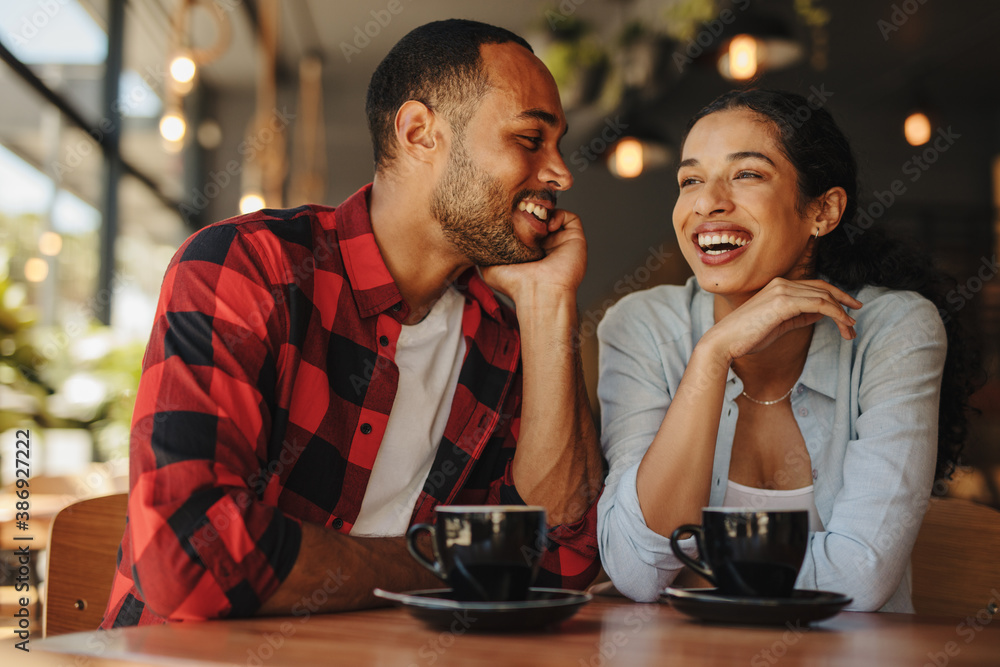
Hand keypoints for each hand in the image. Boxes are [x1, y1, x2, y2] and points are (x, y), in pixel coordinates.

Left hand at [480, 209, 586, 305]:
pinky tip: (548, 225)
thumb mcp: (490, 268)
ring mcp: (561, 242)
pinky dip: (559, 215)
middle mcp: (546, 245)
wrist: (538, 292)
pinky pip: (570, 218)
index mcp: (530, 250)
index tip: (511, 212)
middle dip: (533, 209)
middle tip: (524, 209)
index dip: (519, 215)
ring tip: (537, 218)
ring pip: (555, 215)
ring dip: (546, 211)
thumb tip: (475, 243)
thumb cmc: (516, 285)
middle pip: (541, 217)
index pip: (526, 225)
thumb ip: (484, 254)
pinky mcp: (575, 239)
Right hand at [703, 278, 862, 362]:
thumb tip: (822, 313)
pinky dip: (836, 314)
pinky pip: (819, 304)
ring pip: (824, 297)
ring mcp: (782, 291)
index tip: (850, 308)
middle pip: (823, 288)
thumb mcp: (779, 325)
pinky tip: (843, 324)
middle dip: (844, 303)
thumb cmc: (747, 336)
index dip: (836, 295)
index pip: (814, 286)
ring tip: (851, 330)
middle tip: (856, 319)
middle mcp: (781, 284)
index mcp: (778, 286)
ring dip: (842, 313)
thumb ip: (799, 316)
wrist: (724, 342)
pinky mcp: (783, 302)